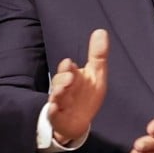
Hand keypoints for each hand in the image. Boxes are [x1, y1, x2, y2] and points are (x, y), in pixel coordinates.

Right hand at [47, 28, 108, 144]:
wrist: (78, 121)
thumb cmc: (85, 94)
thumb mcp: (96, 74)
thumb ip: (98, 55)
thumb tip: (100, 31)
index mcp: (72, 76)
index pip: (68, 69)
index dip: (67, 67)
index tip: (69, 63)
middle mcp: (63, 89)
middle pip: (59, 82)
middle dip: (62, 79)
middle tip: (69, 77)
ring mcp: (60, 103)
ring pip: (56, 97)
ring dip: (57, 93)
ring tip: (61, 90)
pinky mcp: (57, 118)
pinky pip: (53, 115)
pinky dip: (53, 111)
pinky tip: (54, 108)